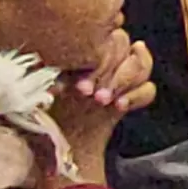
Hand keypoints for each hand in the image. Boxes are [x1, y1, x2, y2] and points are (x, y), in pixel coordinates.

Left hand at [46, 34, 153, 182]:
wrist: (61, 151)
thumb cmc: (44, 122)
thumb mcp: (39, 94)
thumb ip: (44, 76)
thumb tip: (44, 63)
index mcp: (78, 55)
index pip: (100, 37)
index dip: (94, 61)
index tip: (80, 87)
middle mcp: (101, 62)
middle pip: (124, 46)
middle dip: (111, 72)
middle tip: (95, 96)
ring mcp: (117, 79)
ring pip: (141, 65)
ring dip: (126, 81)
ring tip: (108, 101)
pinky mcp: (128, 98)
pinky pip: (148, 89)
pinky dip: (138, 96)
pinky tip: (121, 106)